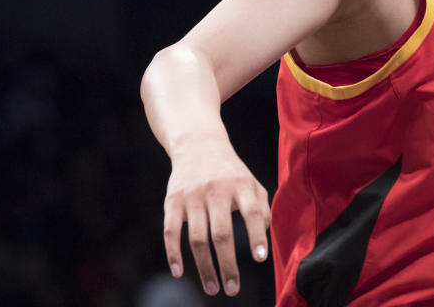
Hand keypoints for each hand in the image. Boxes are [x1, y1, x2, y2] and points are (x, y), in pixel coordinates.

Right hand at [163, 138, 270, 296]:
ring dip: (205, 267)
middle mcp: (216, 190)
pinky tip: (180, 273)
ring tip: (213, 288)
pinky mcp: (172, 201)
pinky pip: (170, 232)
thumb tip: (262, 238)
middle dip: (227, 265)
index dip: (256, 235)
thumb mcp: (251, 182)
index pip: (251, 211)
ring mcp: (192, 196)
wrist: (198, 144)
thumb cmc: (231, 172)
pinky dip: (173, 254)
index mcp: (240, 185)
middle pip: (221, 233)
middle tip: (232, 289)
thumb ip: (261, 208)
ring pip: (197, 238)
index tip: (260, 258)